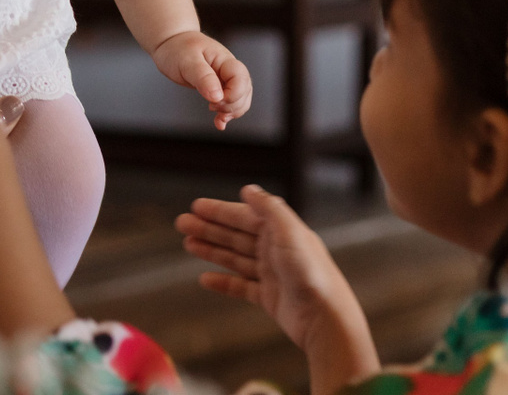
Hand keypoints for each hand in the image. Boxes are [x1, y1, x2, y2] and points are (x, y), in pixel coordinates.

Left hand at [150, 31, 252, 129]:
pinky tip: (219, 123)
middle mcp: (229, 69)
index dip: (233, 94)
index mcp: (225, 60)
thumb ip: (203, 77)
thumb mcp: (187, 61)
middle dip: (232, 105)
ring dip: (232, 112)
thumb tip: (218, 96)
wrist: (171, 44)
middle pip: (245, 91)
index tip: (214, 101)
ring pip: (241, 99)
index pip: (241, 79)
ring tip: (217, 118)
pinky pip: (231, 102)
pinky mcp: (220, 87)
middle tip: (211, 107)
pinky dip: (227, 114)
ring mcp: (226, 78)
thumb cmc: (178, 49)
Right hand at [176, 186, 377, 390]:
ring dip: (211, 250)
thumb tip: (248, 189)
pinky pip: (240, 286)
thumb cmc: (311, 272)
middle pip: (236, 235)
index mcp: (281, 231)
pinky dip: (223, 282)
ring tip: (188, 244)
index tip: (196, 206)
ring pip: (235, 258)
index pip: (244, 216)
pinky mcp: (269, 297)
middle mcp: (276, 250)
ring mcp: (272, 274)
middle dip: (209, 228)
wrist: (325, 318)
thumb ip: (268, 208)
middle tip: (181, 223)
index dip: (220, 211)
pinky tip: (205, 278)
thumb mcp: (289, 231)